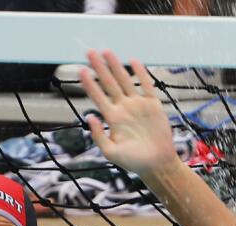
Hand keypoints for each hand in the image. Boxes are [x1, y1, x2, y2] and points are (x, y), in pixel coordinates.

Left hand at [79, 50, 178, 177]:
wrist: (155, 163)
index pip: (97, 96)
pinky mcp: (152, 105)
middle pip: (109, 83)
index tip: (80, 70)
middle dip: (99, 68)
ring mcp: (137, 105)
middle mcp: (123, 108)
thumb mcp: (110, 152)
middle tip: (89, 52)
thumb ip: (98, 136)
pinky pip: (146, 85)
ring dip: (116, 66)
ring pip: (124, 80)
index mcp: (111, 118)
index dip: (89, 83)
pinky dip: (140, 73)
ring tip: (107, 52)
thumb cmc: (132, 161)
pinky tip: (133, 61)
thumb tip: (88, 117)